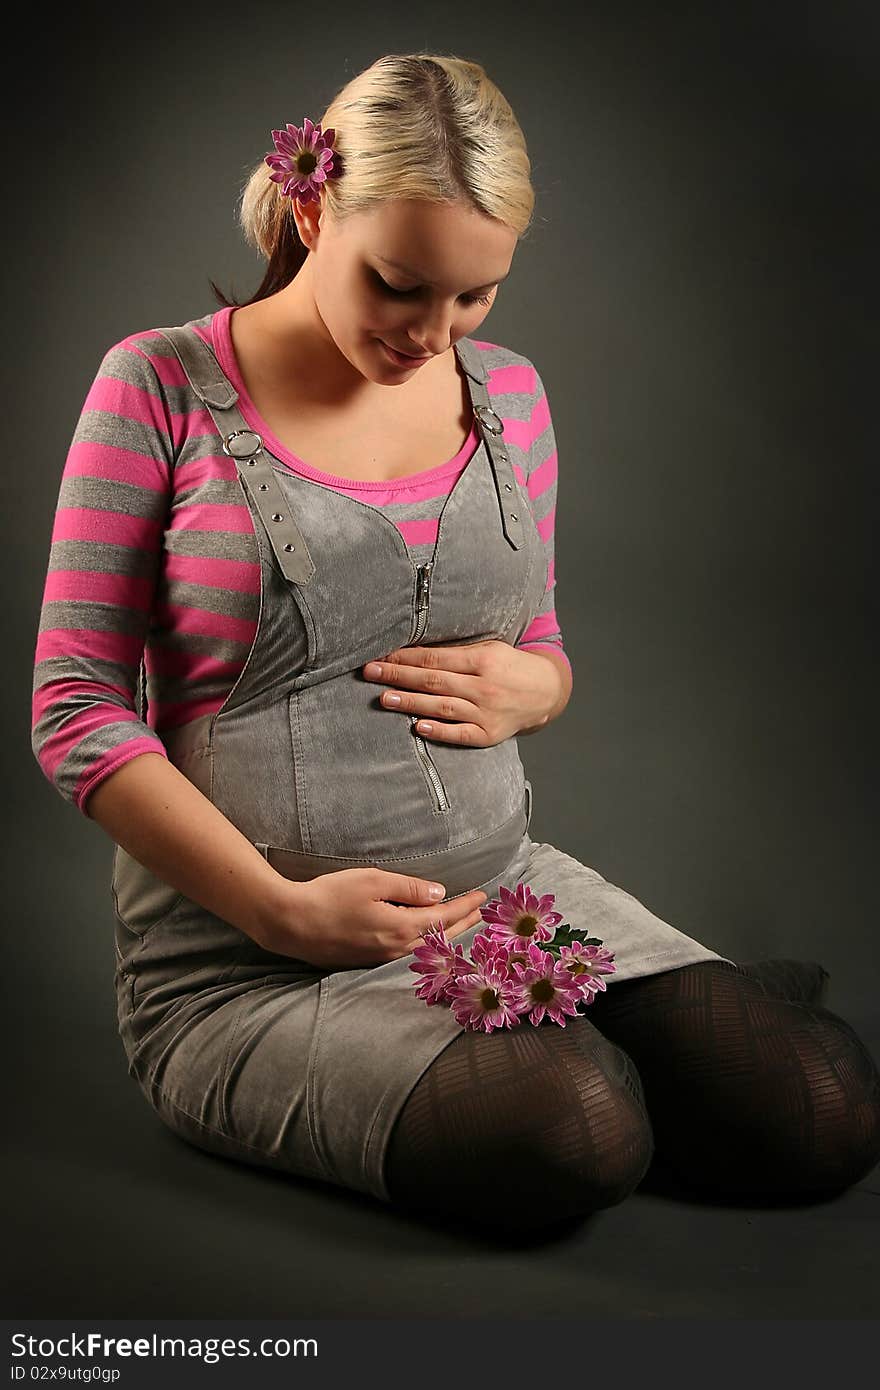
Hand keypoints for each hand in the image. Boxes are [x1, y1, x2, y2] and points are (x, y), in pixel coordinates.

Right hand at [259, 869, 488, 968]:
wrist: (290, 923)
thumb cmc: (329, 897)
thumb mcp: (372, 881)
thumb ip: (409, 888)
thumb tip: (439, 893)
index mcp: (402, 927)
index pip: (444, 916)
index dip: (466, 906)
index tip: (483, 896)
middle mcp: (397, 948)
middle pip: (441, 937)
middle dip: (464, 923)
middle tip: (481, 913)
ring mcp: (382, 958)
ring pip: (426, 948)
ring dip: (448, 935)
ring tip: (462, 925)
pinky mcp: (368, 960)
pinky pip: (409, 953)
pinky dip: (427, 944)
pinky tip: (427, 938)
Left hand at [362, 640, 561, 747]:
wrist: (546, 692)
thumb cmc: (509, 666)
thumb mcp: (489, 648)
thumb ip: (457, 652)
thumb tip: (415, 653)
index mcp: (482, 660)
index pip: (435, 659)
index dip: (405, 657)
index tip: (381, 656)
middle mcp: (484, 686)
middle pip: (434, 681)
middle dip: (399, 676)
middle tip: (370, 673)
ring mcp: (487, 712)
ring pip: (443, 706)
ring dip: (411, 703)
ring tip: (385, 698)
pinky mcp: (490, 734)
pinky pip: (461, 734)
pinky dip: (440, 731)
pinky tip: (419, 727)